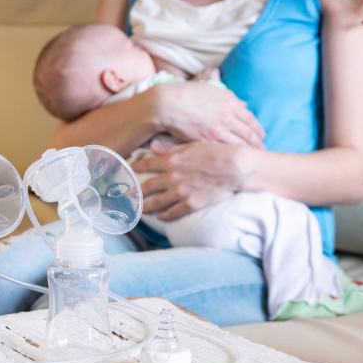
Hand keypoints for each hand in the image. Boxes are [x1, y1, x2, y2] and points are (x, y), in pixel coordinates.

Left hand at [130, 142, 251, 220]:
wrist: (235, 167)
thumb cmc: (217, 151)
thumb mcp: (192, 145)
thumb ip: (171, 148)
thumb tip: (153, 147)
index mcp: (171, 160)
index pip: (147, 165)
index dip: (136, 168)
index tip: (128, 170)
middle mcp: (172, 177)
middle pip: (148, 186)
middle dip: (136, 192)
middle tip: (128, 196)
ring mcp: (181, 192)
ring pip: (157, 202)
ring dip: (146, 207)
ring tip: (140, 210)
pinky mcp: (191, 204)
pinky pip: (173, 213)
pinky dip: (164, 215)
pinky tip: (160, 217)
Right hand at [147, 81, 265, 148]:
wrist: (166, 104)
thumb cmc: (185, 94)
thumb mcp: (210, 90)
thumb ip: (228, 98)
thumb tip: (243, 104)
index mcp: (229, 101)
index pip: (250, 118)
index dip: (257, 129)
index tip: (262, 136)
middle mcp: (227, 115)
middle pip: (248, 133)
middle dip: (257, 143)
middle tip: (262, 151)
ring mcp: (217, 129)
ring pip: (239, 143)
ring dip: (247, 152)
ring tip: (252, 159)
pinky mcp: (206, 140)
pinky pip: (224, 149)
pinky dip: (231, 155)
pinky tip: (234, 160)